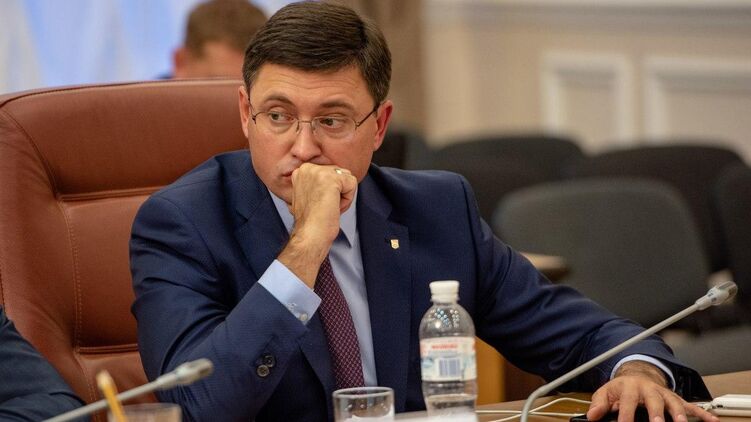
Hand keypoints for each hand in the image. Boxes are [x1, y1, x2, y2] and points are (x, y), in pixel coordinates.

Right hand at [278, 163, 357, 286]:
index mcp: (301, 171)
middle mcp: (307, 168)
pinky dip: (347, 200)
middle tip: (324, 207)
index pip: (330, 172)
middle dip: (337, 192)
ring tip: (328, 207)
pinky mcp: (331, 178)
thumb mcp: (308, 194)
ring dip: (343, 196)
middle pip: (340, 173)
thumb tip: (336, 180)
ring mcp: (318, 172)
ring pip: (347, 178)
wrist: (310, 234)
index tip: (317, 204)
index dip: (329, 191)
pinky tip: (333, 207)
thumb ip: (318, 182)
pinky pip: (352, 184)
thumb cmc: (310, 221)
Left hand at [586, 361, 717, 421]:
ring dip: (679, 414)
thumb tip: (591, 416)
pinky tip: (712, 421)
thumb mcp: (606, 392)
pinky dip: (702, 413)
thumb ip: (599, 404)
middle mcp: (649, 390)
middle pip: (654, 401)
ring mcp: (664, 394)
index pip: (627, 402)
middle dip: (657, 413)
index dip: (626, 415)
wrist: (637, 375)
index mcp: (630, 388)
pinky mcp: (675, 399)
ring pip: (674, 403)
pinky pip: (691, 406)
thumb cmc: (622, 388)